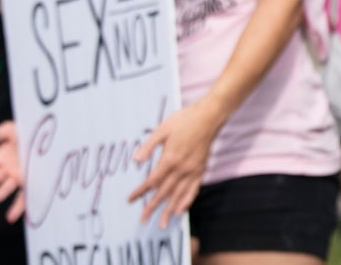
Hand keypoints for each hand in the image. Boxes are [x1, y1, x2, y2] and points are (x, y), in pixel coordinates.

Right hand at [0, 121, 23, 222]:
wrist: (50, 133)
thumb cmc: (29, 130)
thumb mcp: (10, 130)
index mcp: (0, 158)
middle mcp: (7, 169)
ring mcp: (17, 177)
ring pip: (5, 188)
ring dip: (1, 192)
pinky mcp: (29, 183)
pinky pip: (21, 198)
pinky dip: (16, 209)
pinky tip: (10, 218)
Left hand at [129, 100, 221, 227]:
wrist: (209, 117)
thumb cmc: (184, 120)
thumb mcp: (162, 129)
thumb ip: (148, 146)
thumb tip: (136, 160)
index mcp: (170, 158)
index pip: (152, 181)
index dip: (140, 192)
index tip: (130, 200)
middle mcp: (182, 168)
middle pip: (164, 192)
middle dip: (152, 206)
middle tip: (143, 219)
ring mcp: (193, 170)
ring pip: (179, 194)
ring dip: (169, 210)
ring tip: (162, 223)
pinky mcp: (201, 169)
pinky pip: (194, 189)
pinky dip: (187, 201)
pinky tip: (181, 210)